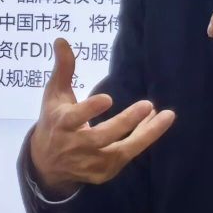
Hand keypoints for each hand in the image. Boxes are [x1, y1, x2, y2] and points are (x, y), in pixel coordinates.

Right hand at [28, 37, 176, 191]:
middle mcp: (75, 146)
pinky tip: (154, 122)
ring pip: (122, 150)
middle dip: (126, 122)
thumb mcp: (54, 94)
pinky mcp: (103, 173)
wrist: (46, 165)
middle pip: (103, 136)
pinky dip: (143, 139)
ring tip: (166, 115)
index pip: (74, 118)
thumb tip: (62, 39)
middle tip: (147, 104)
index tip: (108, 98)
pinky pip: (128, 155)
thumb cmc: (54, 121)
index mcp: (61, 124)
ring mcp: (90, 162)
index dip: (90, 110)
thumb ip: (63, 68)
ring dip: (145, 133)